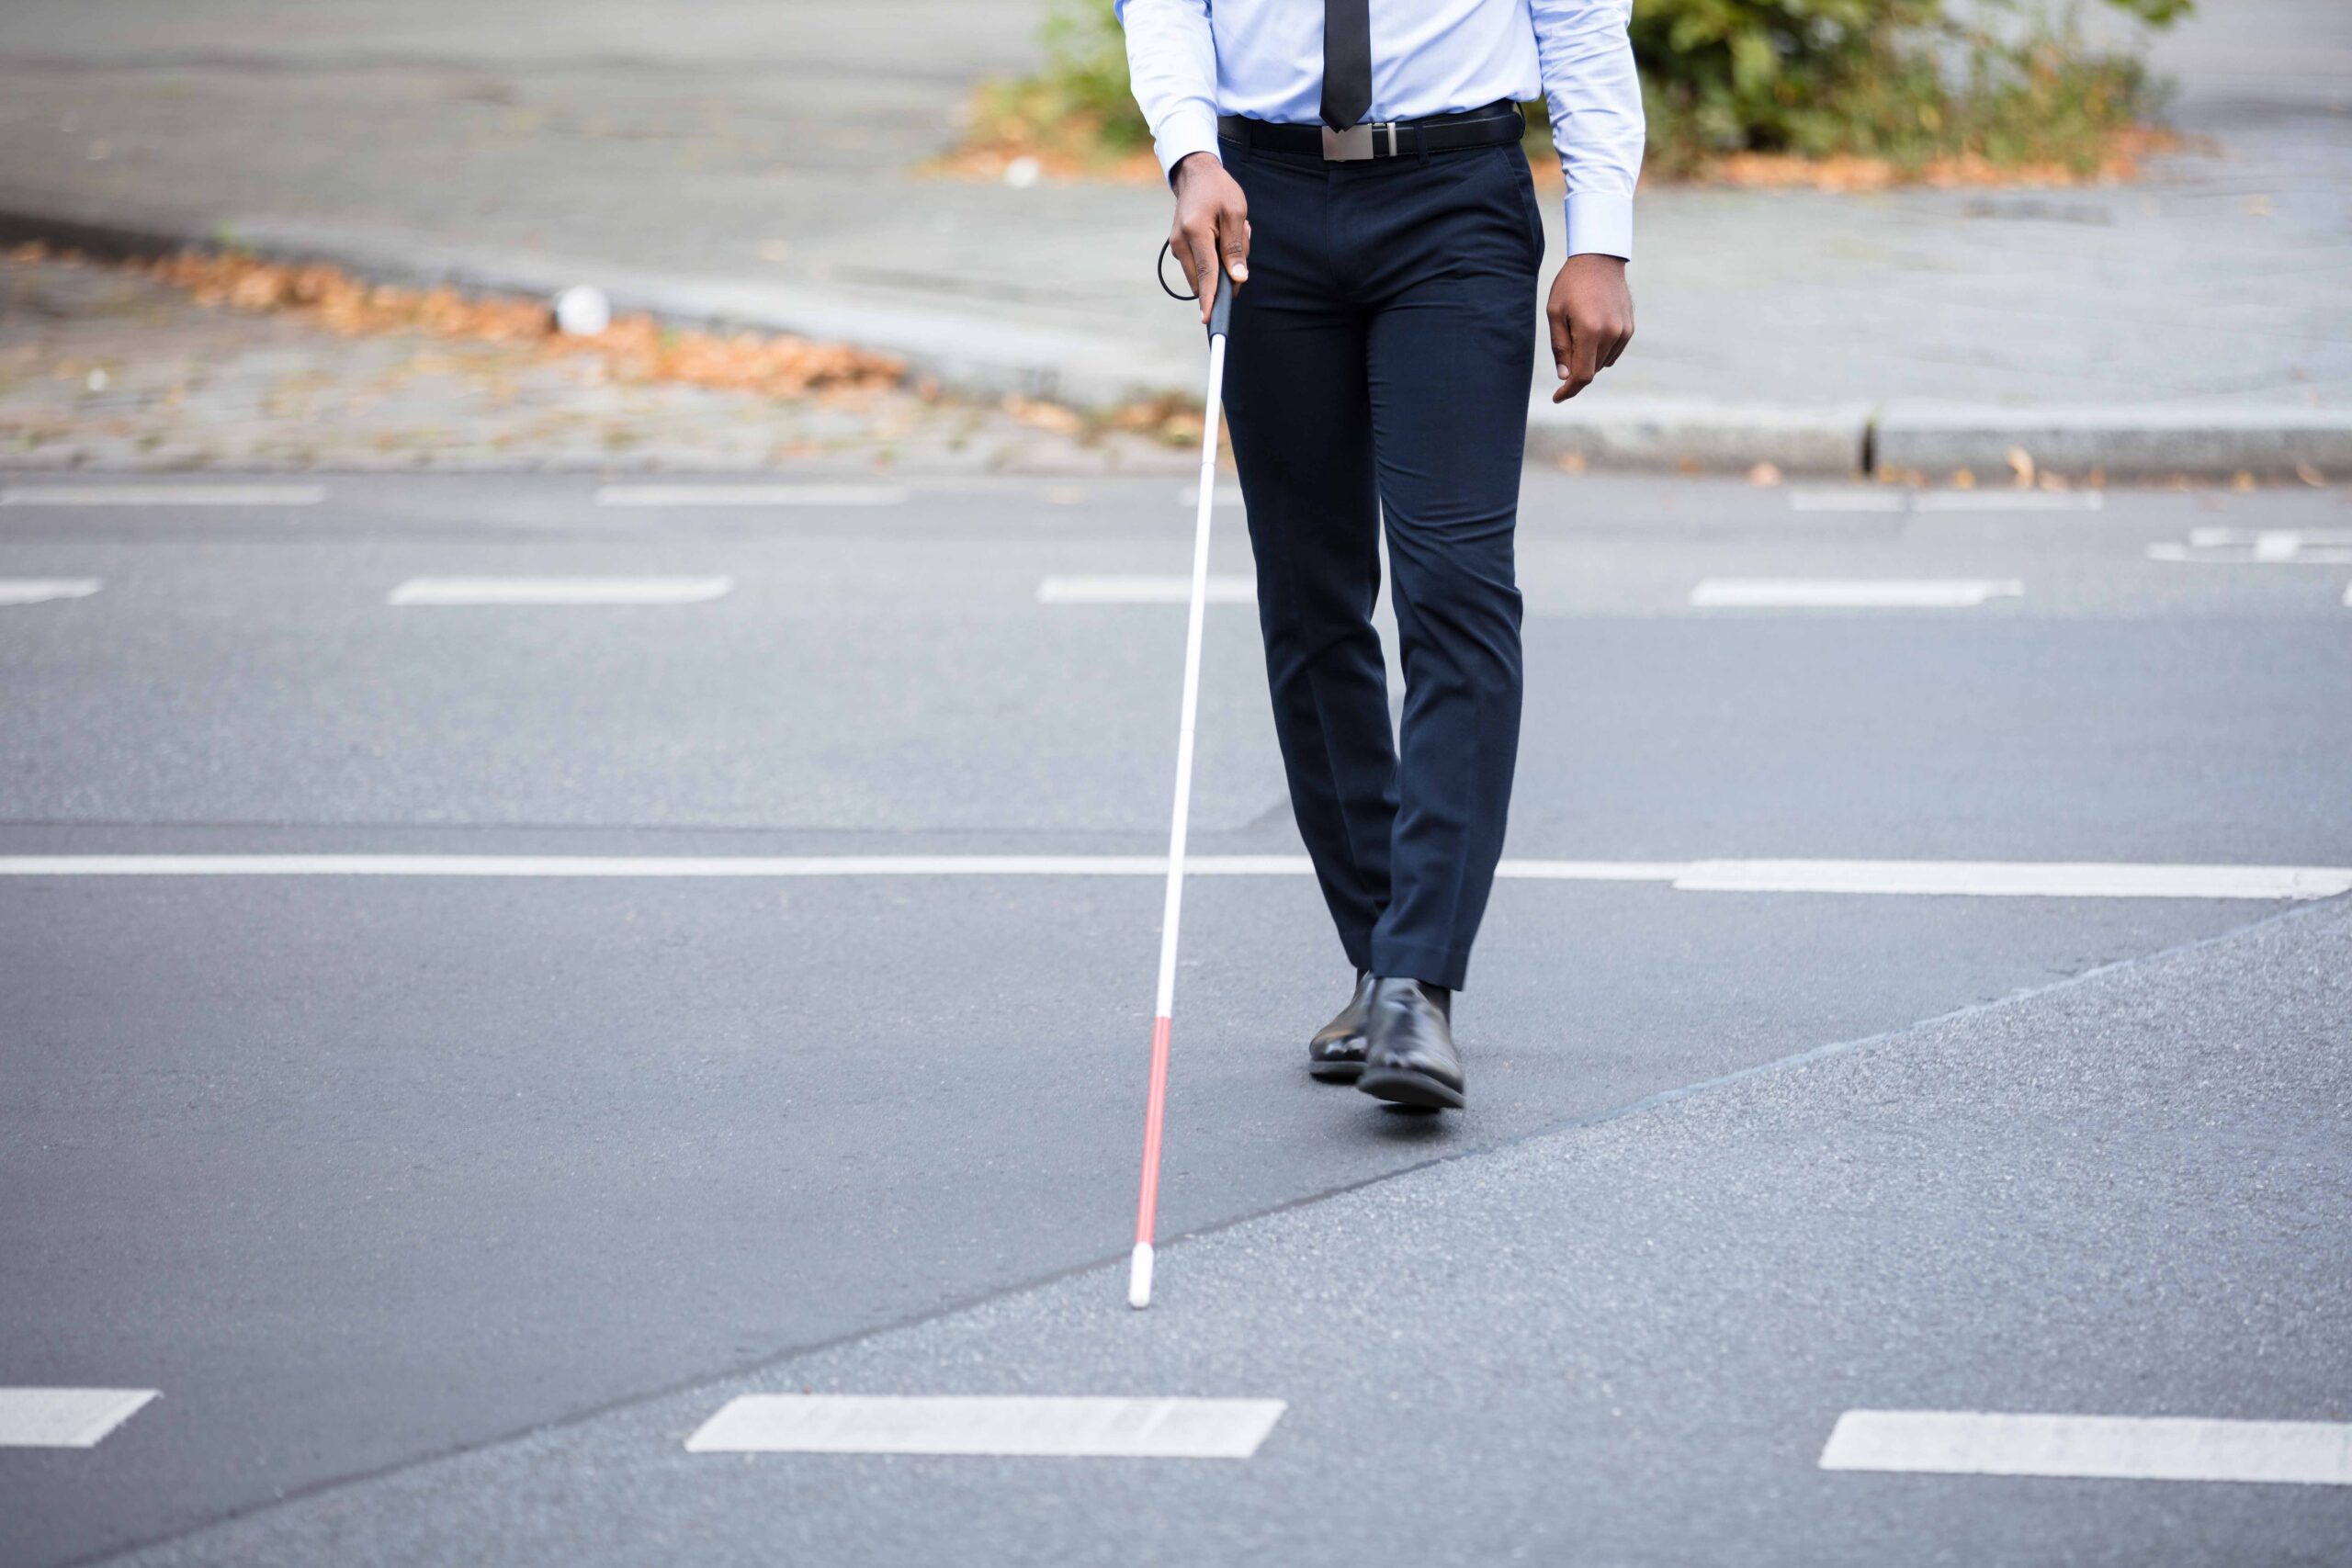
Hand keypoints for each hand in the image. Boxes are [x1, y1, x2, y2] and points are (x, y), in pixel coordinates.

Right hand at [1170, 152, 1249, 324]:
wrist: (1195, 175)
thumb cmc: (1218, 190)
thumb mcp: (1235, 212)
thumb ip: (1235, 248)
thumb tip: (1238, 279)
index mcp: (1195, 231)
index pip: (1206, 272)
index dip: (1210, 298)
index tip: (1209, 319)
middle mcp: (1181, 243)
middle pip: (1205, 278)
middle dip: (1227, 270)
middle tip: (1241, 236)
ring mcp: (1178, 247)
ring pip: (1205, 273)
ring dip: (1224, 260)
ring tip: (1232, 229)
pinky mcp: (1180, 249)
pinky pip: (1202, 264)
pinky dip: (1217, 256)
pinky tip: (1223, 232)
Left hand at [1547, 254, 1633, 401]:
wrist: (1599, 260)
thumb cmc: (1571, 284)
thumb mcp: (1555, 313)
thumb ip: (1560, 347)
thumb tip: (1564, 376)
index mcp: (1590, 331)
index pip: (1582, 375)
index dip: (1569, 390)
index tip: (1557, 397)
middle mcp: (1611, 334)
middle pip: (1592, 370)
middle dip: (1575, 371)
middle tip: (1563, 350)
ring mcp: (1623, 332)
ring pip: (1602, 363)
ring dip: (1587, 360)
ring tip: (1577, 333)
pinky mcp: (1629, 328)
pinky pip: (1612, 353)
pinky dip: (1599, 352)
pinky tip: (1590, 332)